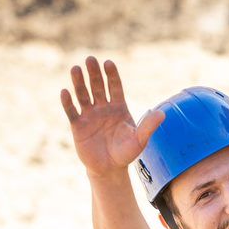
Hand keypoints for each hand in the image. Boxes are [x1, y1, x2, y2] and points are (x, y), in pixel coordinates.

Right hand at [60, 56, 164, 179]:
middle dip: (94, 74)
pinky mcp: (77, 125)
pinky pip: (71, 111)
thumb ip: (148, 126)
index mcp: (118, 107)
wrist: (109, 169)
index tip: (108, 63)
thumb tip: (162, 114)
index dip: (111, 75)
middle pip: (98, 86)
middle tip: (90, 59)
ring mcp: (89, 115)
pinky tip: (65, 92)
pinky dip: (68, 102)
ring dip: (79, 82)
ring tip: (75, 69)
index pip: (115, 86)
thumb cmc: (126, 153)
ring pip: (83, 95)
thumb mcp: (139, 140)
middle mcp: (103, 107)